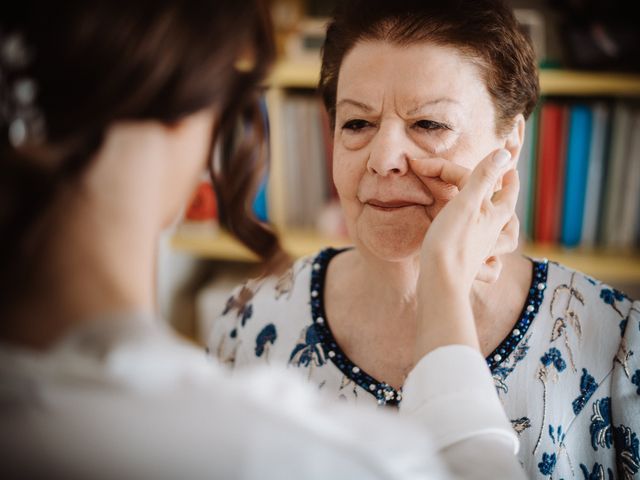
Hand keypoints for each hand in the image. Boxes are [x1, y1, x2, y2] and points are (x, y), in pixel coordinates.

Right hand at [409, 150, 518, 285]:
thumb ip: (483, 177)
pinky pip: (490, 267)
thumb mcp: (466, 203)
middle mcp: (494, 232)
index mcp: (494, 214)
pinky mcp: (472, 267)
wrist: (441, 280)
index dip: (477, 167)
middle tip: (510, 177)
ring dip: (509, 226)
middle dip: (508, 192)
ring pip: (506, 238)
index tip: (471, 156)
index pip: (490, 182)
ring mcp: (485, 251)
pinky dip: (493, 263)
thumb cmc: (451, 241)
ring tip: (509, 220)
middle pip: (507, 209)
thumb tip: (504, 154)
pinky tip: (492, 262)